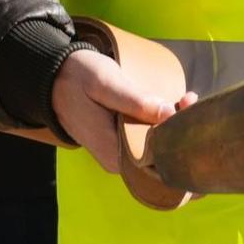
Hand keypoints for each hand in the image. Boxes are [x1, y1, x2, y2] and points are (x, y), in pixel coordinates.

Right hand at [50, 46, 193, 173]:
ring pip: (160, 148)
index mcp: (114, 155)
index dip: (180, 145)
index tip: (190, 114)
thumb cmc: (77, 78)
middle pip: (163, 159)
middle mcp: (121, 161)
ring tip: (187, 98)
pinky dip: (167, 123)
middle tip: (190, 100)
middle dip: (183, 134)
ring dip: (177, 126)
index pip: (159, 165)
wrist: (53, 78)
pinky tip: (177, 102)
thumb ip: (134, 100)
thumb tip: (168, 113)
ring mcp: (124, 152)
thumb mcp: (104, 82)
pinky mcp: (126, 141)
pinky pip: (152, 138)